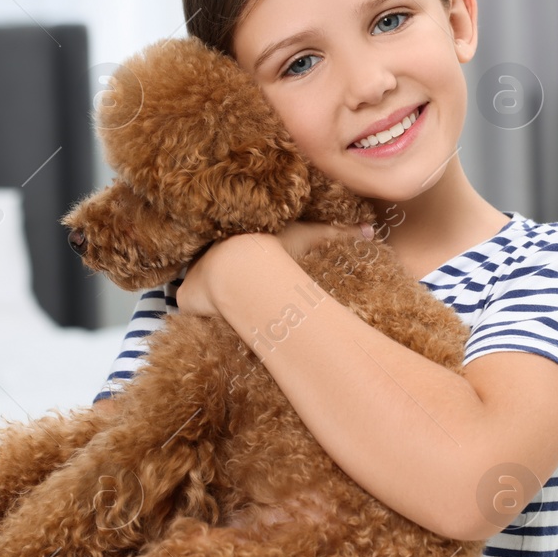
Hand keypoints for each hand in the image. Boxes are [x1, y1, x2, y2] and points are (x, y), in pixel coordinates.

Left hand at [174, 221, 372, 317]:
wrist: (243, 266)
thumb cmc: (277, 248)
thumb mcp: (312, 236)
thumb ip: (340, 233)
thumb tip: (373, 229)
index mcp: (236, 241)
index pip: (237, 254)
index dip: (246, 263)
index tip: (258, 273)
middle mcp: (212, 256)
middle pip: (217, 272)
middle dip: (226, 283)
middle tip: (243, 297)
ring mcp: (195, 277)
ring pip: (202, 291)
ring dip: (211, 300)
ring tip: (228, 314)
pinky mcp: (185, 298)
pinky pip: (188, 309)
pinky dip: (197, 316)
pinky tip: (208, 326)